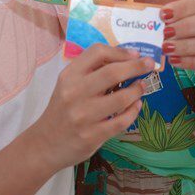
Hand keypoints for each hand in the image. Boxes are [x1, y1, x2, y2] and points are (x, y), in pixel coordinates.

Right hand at [27, 45, 149, 170]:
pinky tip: (136, 105)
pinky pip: (121, 121)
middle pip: (112, 72)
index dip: (120, 51)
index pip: (97, 52)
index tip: (134, 54)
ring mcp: (84, 116)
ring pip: (121, 98)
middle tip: (149, 64)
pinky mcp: (92, 136)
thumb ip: (91, 72)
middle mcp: (74, 93)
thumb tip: (126, 60)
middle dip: (136, 66)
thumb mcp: (68, 85)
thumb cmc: (63, 110)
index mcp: (69, 76)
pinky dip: (134, 111)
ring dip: (137, 90)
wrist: (45, 143)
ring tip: (141, 87)